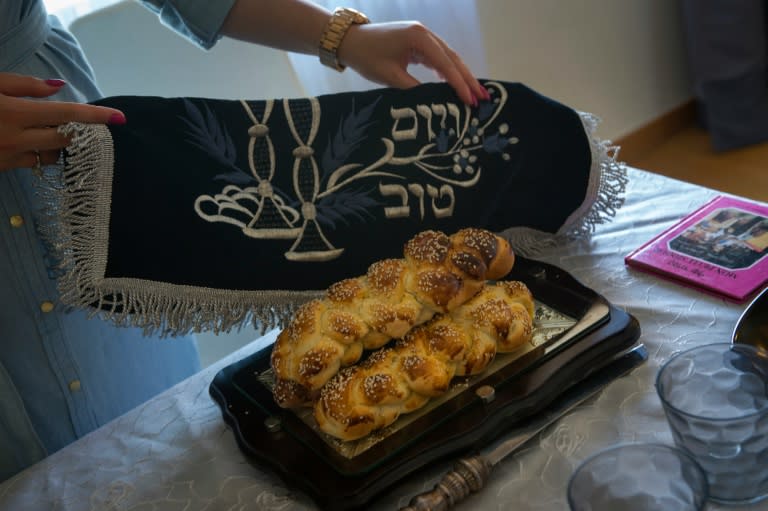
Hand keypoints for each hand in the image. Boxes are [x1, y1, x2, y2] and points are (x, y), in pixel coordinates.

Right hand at [0, 72, 125, 171]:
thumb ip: (24, 85)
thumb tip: (58, 86)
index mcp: (13, 113)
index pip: (66, 114)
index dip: (95, 115)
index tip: (119, 117)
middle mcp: (15, 138)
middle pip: (65, 138)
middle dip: (78, 131)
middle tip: (80, 124)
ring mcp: (9, 157)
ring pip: (51, 156)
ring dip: (56, 145)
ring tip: (41, 129)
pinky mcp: (3, 168)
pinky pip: (32, 163)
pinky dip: (37, 153)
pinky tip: (26, 141)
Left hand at [338, 21, 488, 105]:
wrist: (350, 41)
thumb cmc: (366, 57)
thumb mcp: (391, 77)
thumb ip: (414, 89)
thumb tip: (435, 102)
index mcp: (419, 38)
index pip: (445, 64)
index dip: (459, 84)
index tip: (470, 101)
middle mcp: (425, 34)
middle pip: (453, 59)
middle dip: (468, 80)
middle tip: (483, 98)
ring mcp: (423, 37)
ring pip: (448, 58)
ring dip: (462, 76)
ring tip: (475, 94)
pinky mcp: (419, 43)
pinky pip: (439, 58)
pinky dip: (448, 72)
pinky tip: (457, 86)